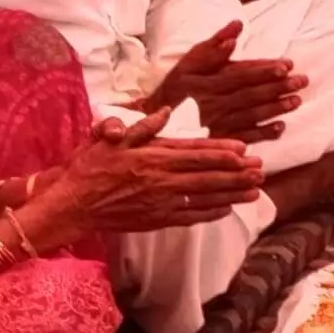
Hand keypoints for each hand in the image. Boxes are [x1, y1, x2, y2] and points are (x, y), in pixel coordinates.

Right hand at [36, 136, 263, 239]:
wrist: (72, 206)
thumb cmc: (89, 169)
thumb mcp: (110, 139)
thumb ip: (141, 127)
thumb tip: (164, 112)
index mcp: (152, 157)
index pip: (195, 153)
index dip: (222, 151)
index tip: (245, 150)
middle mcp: (161, 181)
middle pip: (207, 175)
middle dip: (237, 173)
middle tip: (261, 170)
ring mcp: (160, 203)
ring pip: (204, 197)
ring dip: (231, 194)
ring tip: (255, 190)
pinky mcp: (156, 220)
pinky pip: (190, 216)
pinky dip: (210, 213)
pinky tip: (227, 209)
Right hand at [148, 23, 302, 141]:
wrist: (156, 117)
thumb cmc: (180, 83)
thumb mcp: (192, 60)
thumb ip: (216, 44)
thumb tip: (237, 25)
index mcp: (206, 81)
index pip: (239, 74)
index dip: (263, 69)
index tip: (288, 64)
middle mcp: (210, 103)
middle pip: (248, 94)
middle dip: (276, 87)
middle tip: (302, 81)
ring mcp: (214, 123)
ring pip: (248, 116)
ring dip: (274, 109)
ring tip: (296, 101)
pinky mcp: (218, 139)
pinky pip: (242, 138)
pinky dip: (262, 134)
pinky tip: (281, 127)